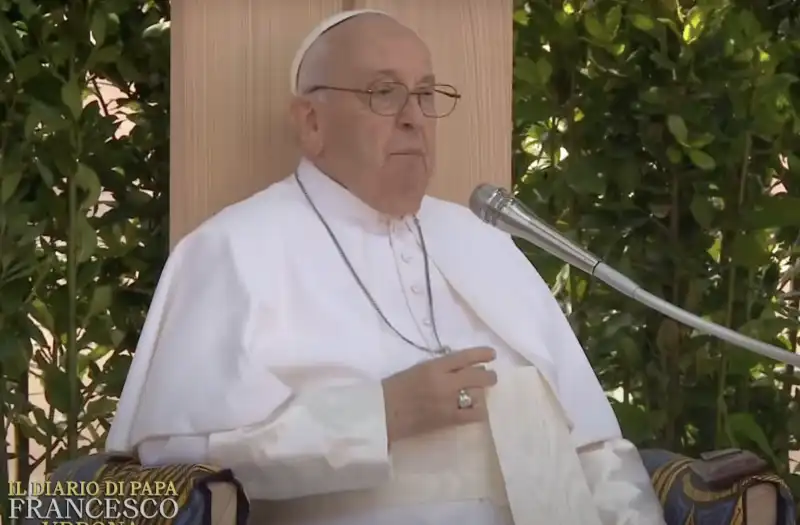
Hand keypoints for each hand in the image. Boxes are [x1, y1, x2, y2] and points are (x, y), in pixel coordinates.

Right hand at [382, 347, 497, 443]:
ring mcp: (447, 401)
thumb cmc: (395, 389)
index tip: (492, 354)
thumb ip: (438, 368)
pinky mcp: (447, 419)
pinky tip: (478, 412)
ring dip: (480, 395)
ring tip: (479, 397)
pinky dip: (478, 412)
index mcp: (434, 366)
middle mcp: (444, 381)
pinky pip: (473, 415)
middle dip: (488, 376)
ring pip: (478, 395)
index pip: (465, 356)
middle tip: (491, 378)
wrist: (382, 412)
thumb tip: (460, 368)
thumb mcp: (416, 370)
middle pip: (477, 375)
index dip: (482, 354)